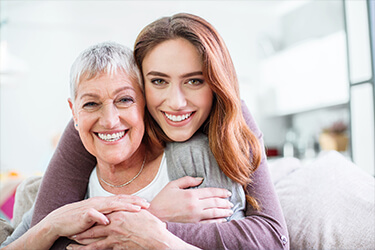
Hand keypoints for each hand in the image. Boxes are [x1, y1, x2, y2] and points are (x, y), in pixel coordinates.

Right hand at [42, 195, 148, 238]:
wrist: (59, 221)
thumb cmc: (80, 220)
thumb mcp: (97, 216)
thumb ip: (108, 214)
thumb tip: (122, 217)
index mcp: (104, 202)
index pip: (122, 199)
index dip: (135, 200)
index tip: (147, 203)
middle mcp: (100, 202)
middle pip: (120, 200)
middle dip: (134, 202)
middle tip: (147, 204)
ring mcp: (92, 207)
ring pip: (110, 205)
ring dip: (123, 207)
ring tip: (135, 210)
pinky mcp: (83, 214)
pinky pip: (93, 215)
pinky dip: (100, 217)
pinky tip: (108, 221)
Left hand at [67, 210, 198, 249]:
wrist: (156, 239)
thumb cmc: (152, 226)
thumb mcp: (140, 214)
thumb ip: (130, 210)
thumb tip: (127, 209)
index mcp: (119, 213)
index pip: (101, 215)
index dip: (91, 218)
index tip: (84, 220)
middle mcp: (113, 223)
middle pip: (93, 227)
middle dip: (81, 230)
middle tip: (71, 232)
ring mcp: (113, 235)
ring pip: (92, 239)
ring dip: (81, 242)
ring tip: (70, 245)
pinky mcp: (116, 246)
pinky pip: (98, 249)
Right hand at [148, 176, 232, 222]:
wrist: (156, 214)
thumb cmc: (163, 199)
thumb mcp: (173, 184)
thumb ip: (188, 180)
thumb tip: (200, 179)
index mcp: (191, 194)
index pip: (211, 192)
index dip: (221, 192)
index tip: (228, 192)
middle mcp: (195, 205)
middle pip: (215, 203)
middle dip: (225, 202)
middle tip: (231, 202)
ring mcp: (195, 216)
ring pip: (214, 213)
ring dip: (224, 211)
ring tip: (230, 210)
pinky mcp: (193, 224)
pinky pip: (208, 223)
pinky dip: (217, 221)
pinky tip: (222, 220)